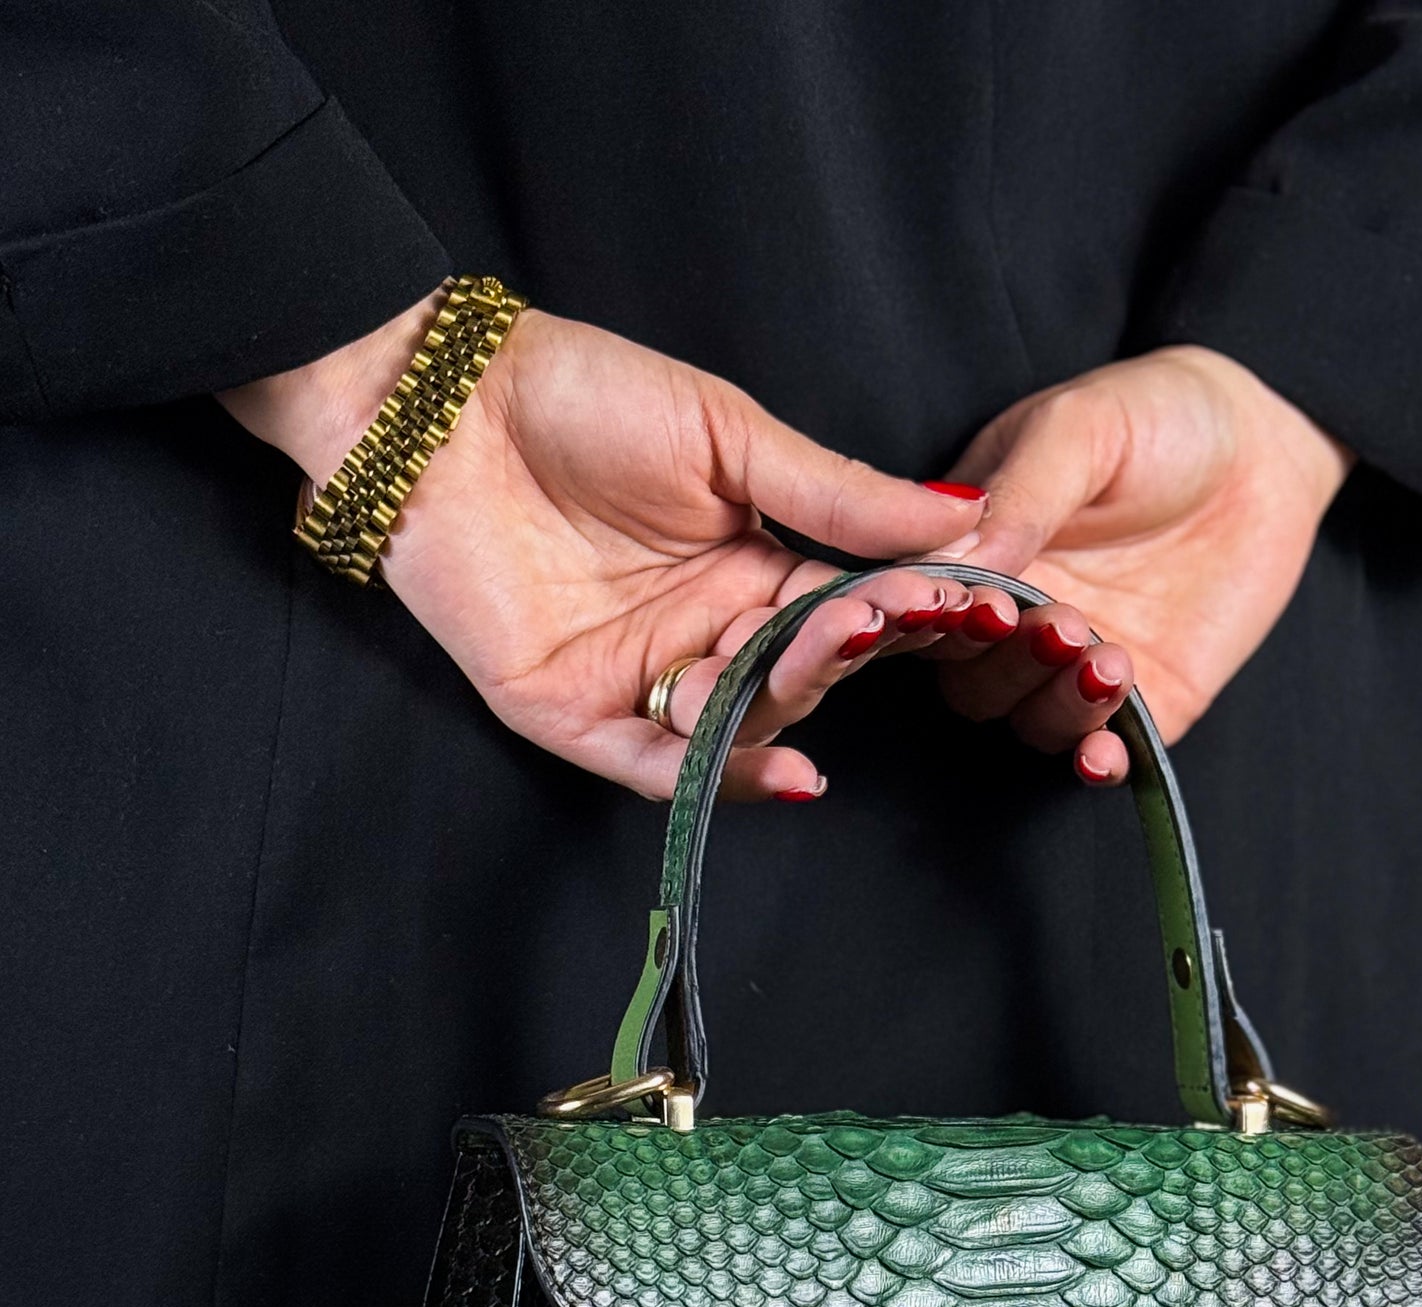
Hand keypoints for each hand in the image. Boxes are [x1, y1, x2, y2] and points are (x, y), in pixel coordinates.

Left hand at [222, 300, 1137, 798]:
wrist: (439, 403)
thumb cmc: (579, 393)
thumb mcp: (728, 434)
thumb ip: (837, 494)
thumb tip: (964, 519)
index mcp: (752, 567)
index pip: (844, 614)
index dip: (896, 617)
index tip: (960, 610)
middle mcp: (705, 635)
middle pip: (796, 682)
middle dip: (832, 660)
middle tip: (863, 625)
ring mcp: (638, 682)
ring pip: (733, 734)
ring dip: (778, 714)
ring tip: (801, 672)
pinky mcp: (570, 716)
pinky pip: (652, 770)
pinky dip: (716, 780)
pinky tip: (786, 775)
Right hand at [939, 347, 1352, 758]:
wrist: (1264, 446)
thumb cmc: (1159, 416)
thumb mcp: (1081, 428)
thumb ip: (1021, 495)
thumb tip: (957, 559)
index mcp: (980, 549)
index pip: (929, 609)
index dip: (941, 621)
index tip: (983, 606)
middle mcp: (1018, 615)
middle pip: (970, 680)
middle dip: (1007, 665)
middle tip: (1060, 624)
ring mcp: (1075, 665)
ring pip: (1029, 721)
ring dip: (1057, 705)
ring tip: (1107, 658)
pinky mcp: (1144, 700)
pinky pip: (1101, 751)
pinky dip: (1094, 763)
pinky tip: (1102, 754)